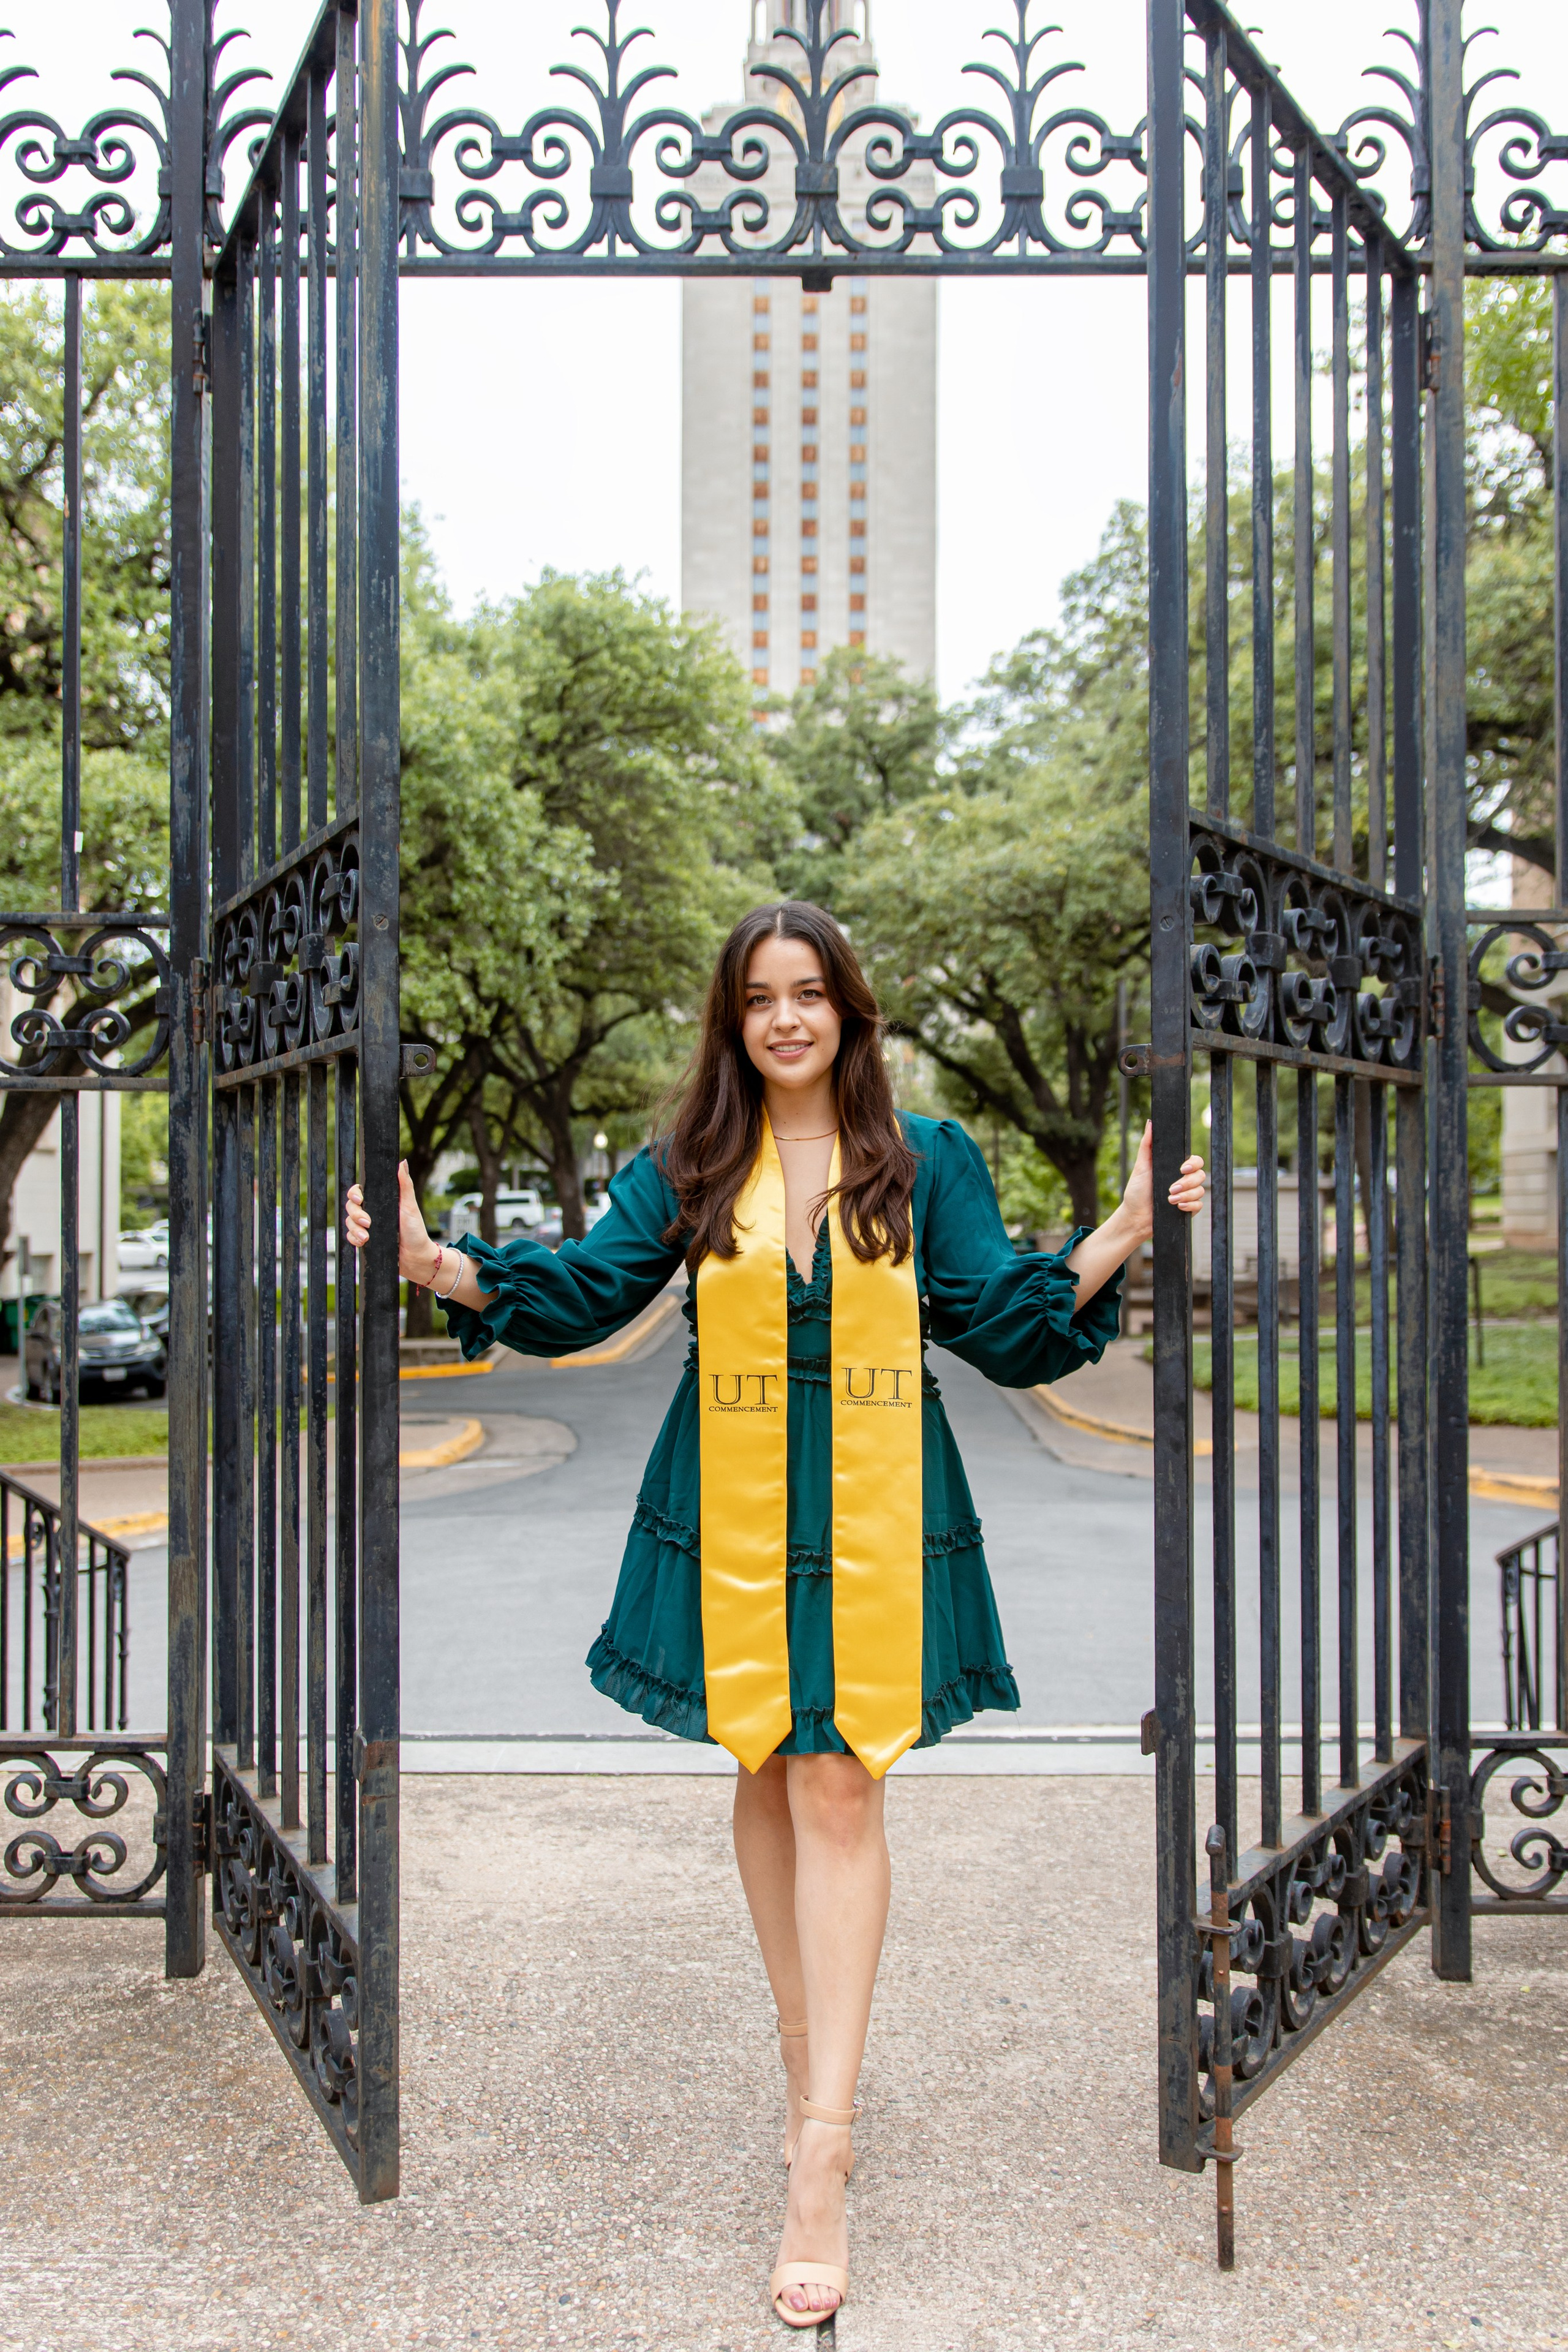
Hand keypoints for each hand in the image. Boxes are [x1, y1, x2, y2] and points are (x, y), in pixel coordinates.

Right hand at [343, 1160, 440, 1286]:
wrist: (415, 1257)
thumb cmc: (415, 1231)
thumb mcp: (410, 1206)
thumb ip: (405, 1184)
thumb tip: (402, 1162)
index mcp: (380, 1201)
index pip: (359, 1191)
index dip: (355, 1193)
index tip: (360, 1199)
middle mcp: (372, 1212)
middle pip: (351, 1206)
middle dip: (356, 1214)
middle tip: (368, 1222)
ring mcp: (367, 1227)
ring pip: (349, 1222)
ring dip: (354, 1228)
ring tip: (367, 1237)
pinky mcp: (364, 1241)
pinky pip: (350, 1237)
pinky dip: (354, 1239)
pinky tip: (364, 1242)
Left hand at [1117, 1121, 1205, 1244]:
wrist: (1135, 1217)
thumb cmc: (1136, 1191)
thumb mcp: (1141, 1166)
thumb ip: (1147, 1145)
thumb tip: (1151, 1123)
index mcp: (1174, 1168)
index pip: (1195, 1160)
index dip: (1193, 1163)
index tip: (1182, 1168)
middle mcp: (1183, 1180)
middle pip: (1201, 1175)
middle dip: (1187, 1182)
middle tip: (1171, 1188)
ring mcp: (1187, 1195)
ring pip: (1200, 1190)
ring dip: (1186, 1195)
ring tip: (1170, 1200)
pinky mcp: (1188, 1209)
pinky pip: (1199, 1205)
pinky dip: (1189, 1206)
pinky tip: (1177, 1207)